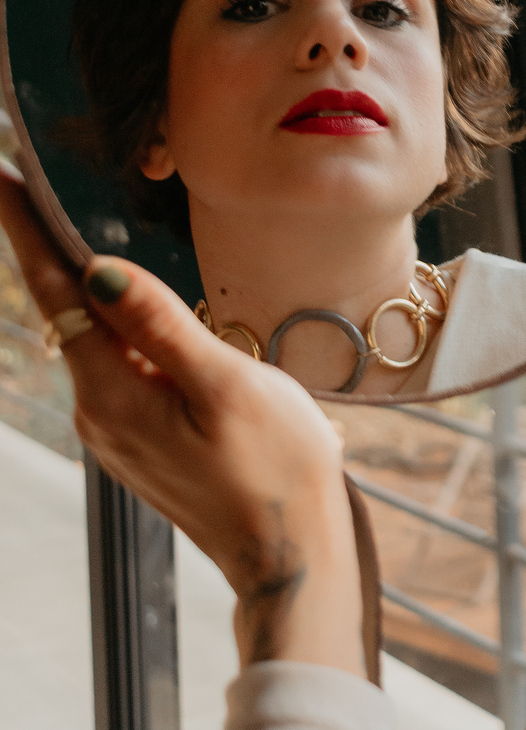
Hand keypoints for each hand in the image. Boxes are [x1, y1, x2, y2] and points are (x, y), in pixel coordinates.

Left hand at [0, 166, 363, 674]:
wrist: (292, 553)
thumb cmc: (276, 468)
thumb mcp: (227, 385)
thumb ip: (162, 324)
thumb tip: (98, 269)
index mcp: (115, 393)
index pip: (58, 293)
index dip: (27, 232)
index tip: (0, 176)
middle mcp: (100, 412)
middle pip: (65, 312)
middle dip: (48, 249)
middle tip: (31, 185)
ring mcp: (119, 430)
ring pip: (92, 339)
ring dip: (84, 287)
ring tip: (72, 228)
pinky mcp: (142, 440)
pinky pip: (117, 365)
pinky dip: (116, 325)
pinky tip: (130, 305)